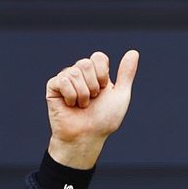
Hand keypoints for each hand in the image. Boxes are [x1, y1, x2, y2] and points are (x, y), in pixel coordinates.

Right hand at [45, 50, 138, 168]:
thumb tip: (134, 52)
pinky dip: (71, 95)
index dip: (103, 73)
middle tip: (92, 100)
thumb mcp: (121, 96)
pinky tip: (70, 105)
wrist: (87, 136)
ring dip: (83, 94)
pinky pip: (63, 80)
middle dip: (93, 85)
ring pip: (74, 72)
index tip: (104, 89)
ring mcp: (66, 79)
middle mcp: (80, 75)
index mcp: (96, 75)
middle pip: (86, 63)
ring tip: (82, 106)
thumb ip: (126, 74)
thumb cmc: (104, 120)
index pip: (98, 57)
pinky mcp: (53, 86)